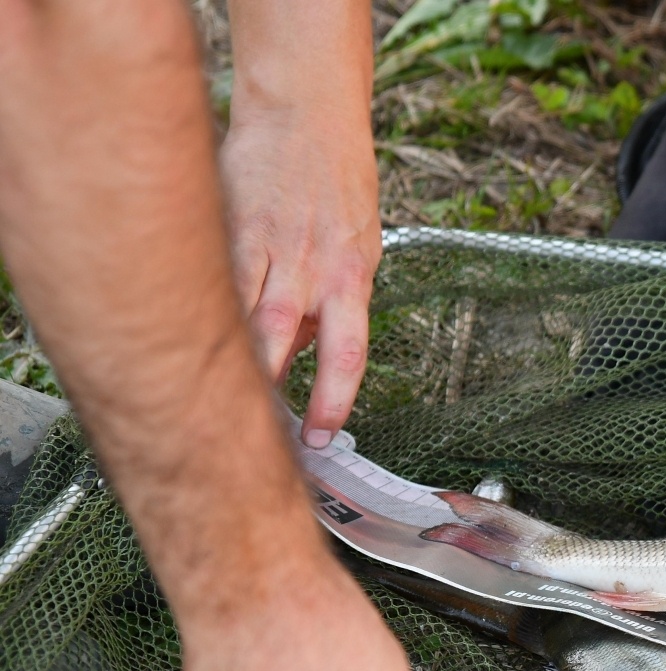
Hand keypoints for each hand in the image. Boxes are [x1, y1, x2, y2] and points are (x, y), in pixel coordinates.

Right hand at [219, 106, 379, 449]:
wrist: (308, 115)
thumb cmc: (339, 185)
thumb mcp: (359, 250)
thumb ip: (334, 302)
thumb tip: (308, 351)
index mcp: (352, 281)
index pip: (347, 356)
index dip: (331, 402)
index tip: (317, 438)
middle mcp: (309, 271)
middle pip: (276, 346)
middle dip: (260, 393)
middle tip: (245, 432)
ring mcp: (265, 250)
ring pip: (237, 320)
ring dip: (223, 362)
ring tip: (208, 399)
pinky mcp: (228, 230)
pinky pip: (211, 284)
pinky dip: (200, 316)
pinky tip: (183, 341)